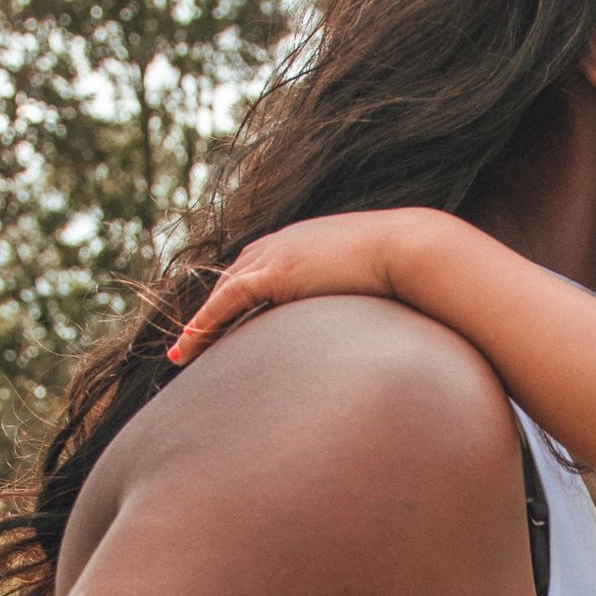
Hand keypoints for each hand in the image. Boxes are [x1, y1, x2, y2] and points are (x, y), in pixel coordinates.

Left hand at [168, 209, 449, 363]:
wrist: (412, 249)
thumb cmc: (409, 266)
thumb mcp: (378, 276)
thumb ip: (363, 290)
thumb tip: (378, 316)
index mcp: (303, 242)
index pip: (257, 270)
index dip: (235, 299)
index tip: (223, 324)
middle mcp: (281, 244)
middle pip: (232, 280)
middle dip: (210, 311)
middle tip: (192, 341)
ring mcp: (276, 256)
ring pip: (223, 292)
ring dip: (201, 323)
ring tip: (184, 353)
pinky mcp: (276, 273)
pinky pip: (227, 301)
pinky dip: (205, 322)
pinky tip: (190, 345)